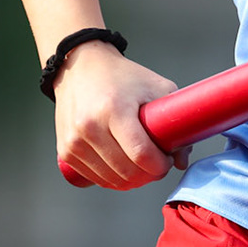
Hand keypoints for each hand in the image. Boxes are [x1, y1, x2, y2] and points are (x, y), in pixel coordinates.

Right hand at [52, 40, 183, 189]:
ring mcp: (74, 141)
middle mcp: (90, 126)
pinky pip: (96, 179)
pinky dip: (113, 179)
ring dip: (132, 180)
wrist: (79, 66)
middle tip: (157, 164)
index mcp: (114, 109)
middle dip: (149, 175)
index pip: (141, 154)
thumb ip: (176, 120)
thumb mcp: (155, 86)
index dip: (160, 165)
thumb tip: (181, 160)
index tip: (167, 160)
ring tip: (141, 164)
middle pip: (127, 172)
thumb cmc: (121, 76)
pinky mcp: (66, 151)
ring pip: (112, 181)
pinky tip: (123, 166)